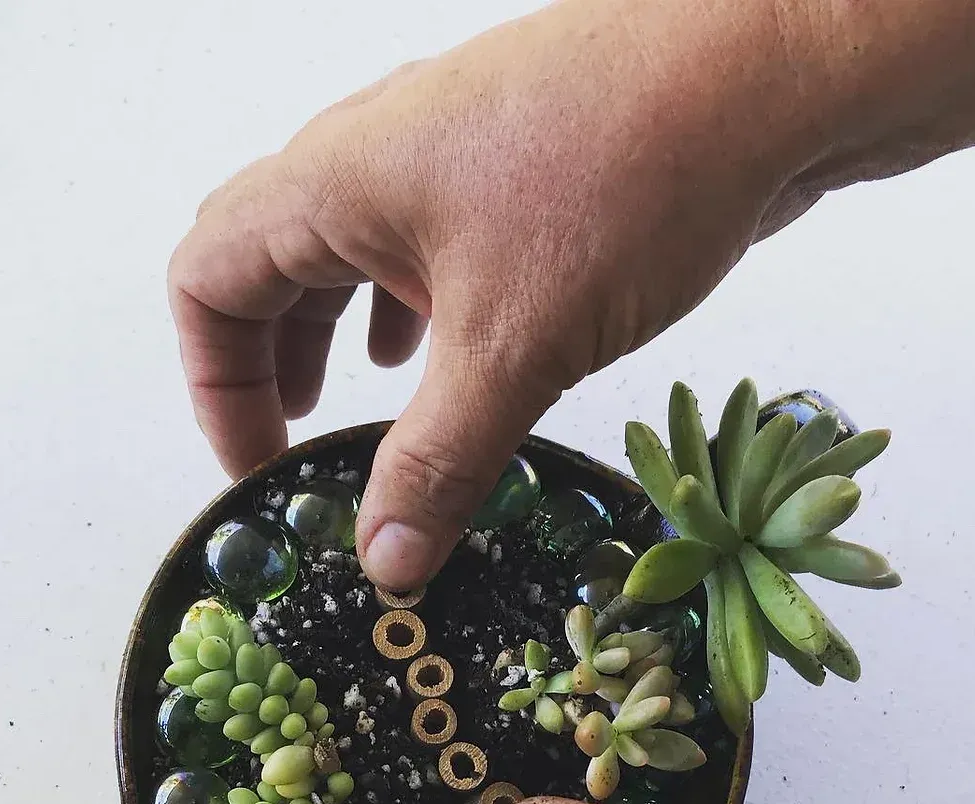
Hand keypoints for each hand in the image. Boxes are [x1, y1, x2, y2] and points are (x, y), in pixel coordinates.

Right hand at [168, 0, 834, 589]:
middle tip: (298, 448)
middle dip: (269, 363)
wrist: (766, 72)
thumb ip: (439, 461)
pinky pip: (429, 245)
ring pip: (354, 253)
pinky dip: (417, 311)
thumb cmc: (626, 174)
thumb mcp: (515, 347)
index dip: (215, 385)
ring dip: (341, 335)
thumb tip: (387, 559)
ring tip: (359, 410)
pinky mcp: (515, 172)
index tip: (264, 466)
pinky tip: (451, 356)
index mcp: (335, 181)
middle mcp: (376, 157)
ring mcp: (449, 157)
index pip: (208, 280)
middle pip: (269, 263)